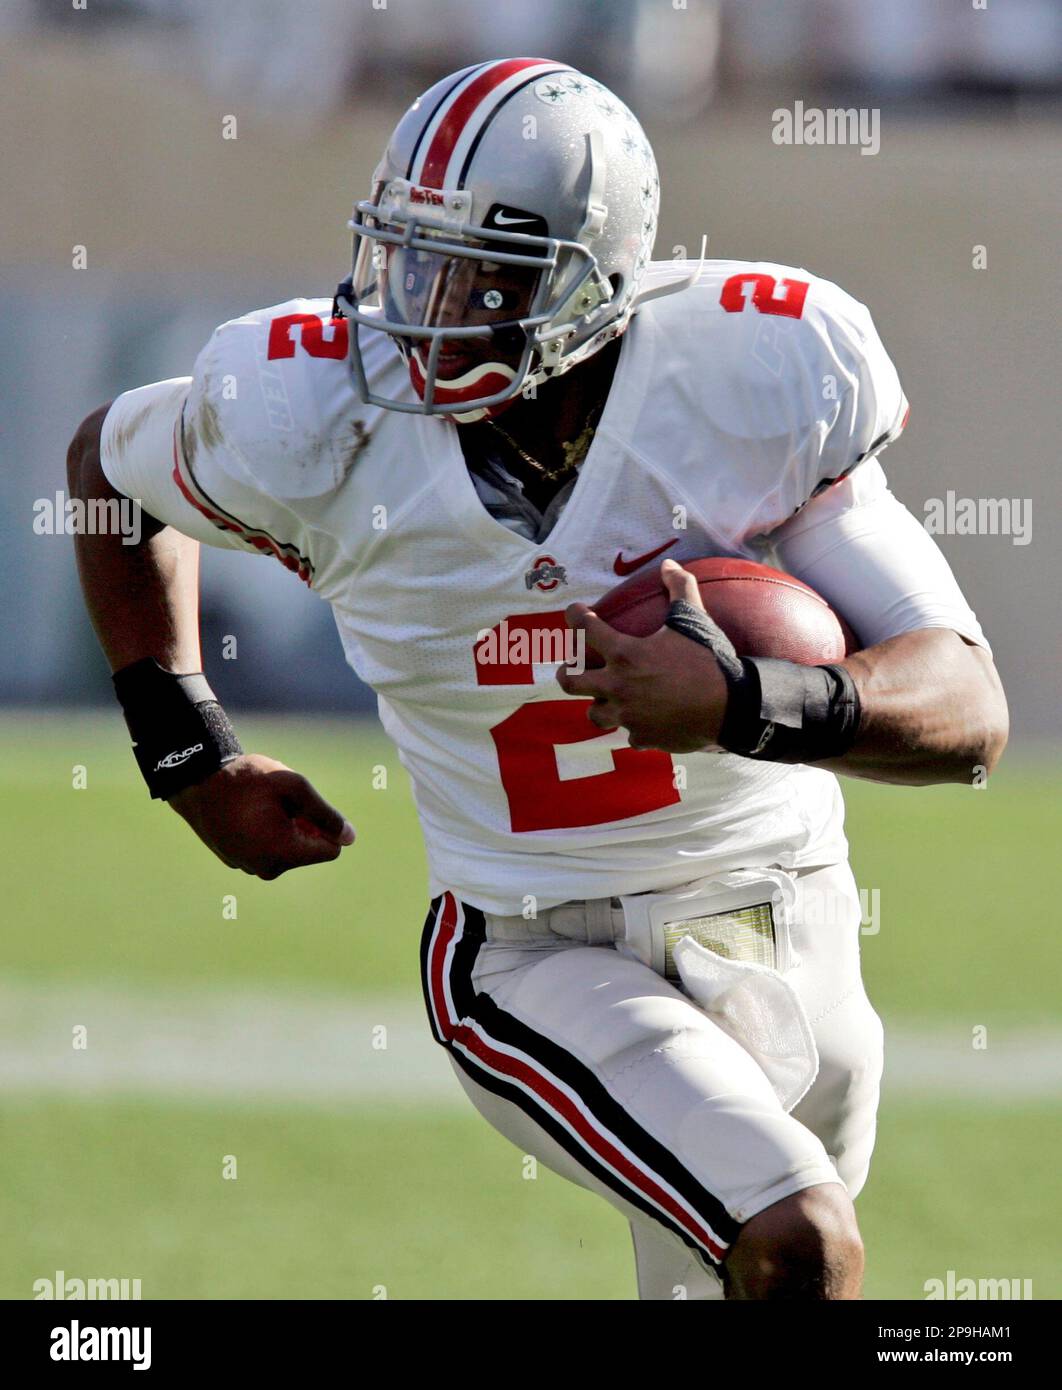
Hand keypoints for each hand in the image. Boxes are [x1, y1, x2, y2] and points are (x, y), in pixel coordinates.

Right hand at [168, 753, 355, 878]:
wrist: (195, 782)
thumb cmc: (246, 780)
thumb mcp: (294, 786)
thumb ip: (325, 814)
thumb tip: (349, 838)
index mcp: (284, 853)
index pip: (330, 850)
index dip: (324, 825)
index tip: (301, 807)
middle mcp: (267, 868)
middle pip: (307, 851)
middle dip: (302, 827)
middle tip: (277, 804)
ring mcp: (249, 867)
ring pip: (286, 850)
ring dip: (283, 829)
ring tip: (259, 808)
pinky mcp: (236, 862)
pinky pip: (265, 850)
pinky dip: (263, 834)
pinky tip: (245, 814)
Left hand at [555, 558, 729, 752]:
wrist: (730, 706)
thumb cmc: (708, 660)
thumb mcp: (694, 619)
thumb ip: (679, 588)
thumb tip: (669, 564)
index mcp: (625, 653)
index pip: (586, 629)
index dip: (576, 616)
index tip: (574, 612)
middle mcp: (618, 686)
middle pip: (570, 682)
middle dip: (567, 673)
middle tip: (570, 668)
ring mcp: (628, 715)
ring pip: (595, 714)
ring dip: (598, 705)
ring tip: (605, 699)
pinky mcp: (643, 737)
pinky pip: (629, 735)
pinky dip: (634, 728)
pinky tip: (643, 722)